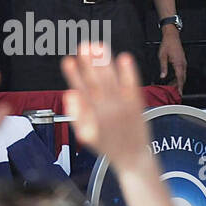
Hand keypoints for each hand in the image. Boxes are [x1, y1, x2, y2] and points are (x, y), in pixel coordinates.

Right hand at [61, 43, 150, 170]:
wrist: (133, 158)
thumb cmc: (109, 146)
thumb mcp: (86, 135)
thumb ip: (77, 115)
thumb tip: (69, 94)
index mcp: (93, 116)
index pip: (81, 90)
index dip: (74, 75)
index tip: (68, 61)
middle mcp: (108, 109)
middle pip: (97, 82)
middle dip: (89, 63)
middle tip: (84, 46)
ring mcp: (124, 106)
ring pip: (112, 80)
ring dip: (105, 62)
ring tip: (99, 47)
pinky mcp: (137, 104)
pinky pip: (132, 85)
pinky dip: (128, 72)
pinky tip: (124, 58)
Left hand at [158, 27, 186, 90]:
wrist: (172, 36)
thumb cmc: (167, 44)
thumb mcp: (162, 56)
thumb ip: (163, 67)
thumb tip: (162, 76)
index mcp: (179, 63)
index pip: (180, 78)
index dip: (180, 87)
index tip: (179, 94)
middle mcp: (183, 64)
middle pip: (182, 78)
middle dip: (179, 87)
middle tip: (174, 94)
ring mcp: (183, 62)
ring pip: (182, 76)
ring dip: (178, 82)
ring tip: (172, 88)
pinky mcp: (182, 61)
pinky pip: (181, 72)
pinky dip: (178, 77)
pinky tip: (173, 81)